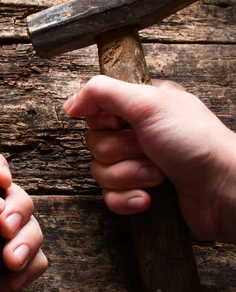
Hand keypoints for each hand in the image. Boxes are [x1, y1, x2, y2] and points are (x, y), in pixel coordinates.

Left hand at [0, 152, 46, 291]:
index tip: (4, 179)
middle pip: (8, 195)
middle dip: (15, 211)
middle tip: (5, 230)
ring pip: (26, 224)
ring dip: (25, 242)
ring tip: (10, 263)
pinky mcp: (6, 271)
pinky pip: (34, 254)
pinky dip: (30, 265)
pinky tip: (12, 282)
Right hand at [64, 75, 235, 242]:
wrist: (224, 190)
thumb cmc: (196, 143)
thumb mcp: (148, 103)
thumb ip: (103, 92)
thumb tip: (71, 103)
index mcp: (140, 107)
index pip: (95, 111)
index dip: (103, 121)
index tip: (121, 123)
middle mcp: (137, 133)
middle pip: (94, 143)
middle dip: (120, 151)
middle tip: (147, 149)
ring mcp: (138, 164)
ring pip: (100, 172)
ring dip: (129, 175)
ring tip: (158, 175)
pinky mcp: (140, 192)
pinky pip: (110, 197)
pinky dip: (129, 198)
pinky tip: (150, 198)